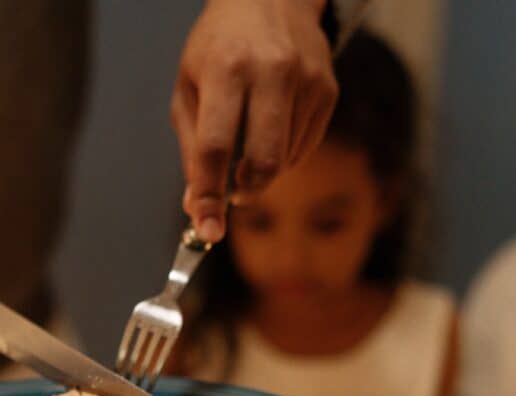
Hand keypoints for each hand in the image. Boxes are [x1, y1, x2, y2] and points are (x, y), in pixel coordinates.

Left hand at [173, 0, 336, 240]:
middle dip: (246, 191)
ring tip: (249, 141)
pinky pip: (304, 147)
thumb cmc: (219, 48)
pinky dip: (284, 154)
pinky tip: (271, 128)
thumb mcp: (188, 88)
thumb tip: (197, 206)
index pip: (215, 146)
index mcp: (226, 70)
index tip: (208, 227)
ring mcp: (306, 80)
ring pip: (285, 159)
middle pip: (263, 160)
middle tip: (233, 193)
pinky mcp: (327, 89)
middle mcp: (271, 72)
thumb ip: (192, 149)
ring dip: (262, 170)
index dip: (208, 193)